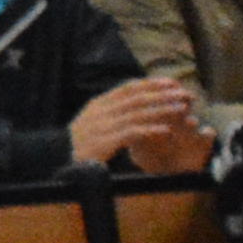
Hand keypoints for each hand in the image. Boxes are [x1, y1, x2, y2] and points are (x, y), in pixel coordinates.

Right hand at [72, 75, 205, 171]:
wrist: (58, 159)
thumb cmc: (80, 143)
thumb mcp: (94, 122)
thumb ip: (112, 113)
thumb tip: (134, 105)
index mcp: (100, 103)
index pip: (129, 88)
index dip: (151, 84)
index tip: (171, 82)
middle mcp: (102, 110)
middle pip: (137, 98)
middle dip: (163, 95)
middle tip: (184, 94)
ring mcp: (103, 125)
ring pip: (138, 113)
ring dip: (162, 110)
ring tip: (181, 109)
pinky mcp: (105, 141)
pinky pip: (132, 133)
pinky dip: (150, 130)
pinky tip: (166, 131)